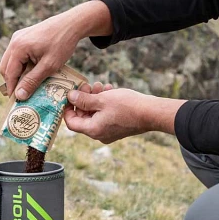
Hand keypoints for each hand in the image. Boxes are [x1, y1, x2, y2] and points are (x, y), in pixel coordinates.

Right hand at [0, 1, 112, 99]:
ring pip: (11, 61)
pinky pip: (17, 55)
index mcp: (18, 47)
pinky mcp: (23, 37)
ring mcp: (18, 37)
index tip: (17, 102)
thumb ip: (32, 81)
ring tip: (29, 85)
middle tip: (23, 95)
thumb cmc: (62, 44)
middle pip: (6, 67)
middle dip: (12, 81)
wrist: (71, 24)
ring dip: (17, 73)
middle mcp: (14, 41)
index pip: (9, 73)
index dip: (12, 88)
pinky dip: (22, 65)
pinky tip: (33, 72)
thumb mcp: (49, 66)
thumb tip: (19, 96)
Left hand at [64, 86, 184, 143]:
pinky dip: (104, 103)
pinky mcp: (118, 127)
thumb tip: (70, 97)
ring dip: (95, 98)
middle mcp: (99, 134)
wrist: (151, 113)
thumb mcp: (102, 99)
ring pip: (95, 114)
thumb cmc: (127, 106)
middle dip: (84, 99)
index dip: (67, 108)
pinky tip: (109, 90)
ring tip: (100, 85)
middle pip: (83, 117)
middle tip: (87, 85)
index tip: (69, 95)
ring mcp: (109, 132)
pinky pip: (105, 115)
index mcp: (93, 129)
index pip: (71, 122)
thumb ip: (83, 99)